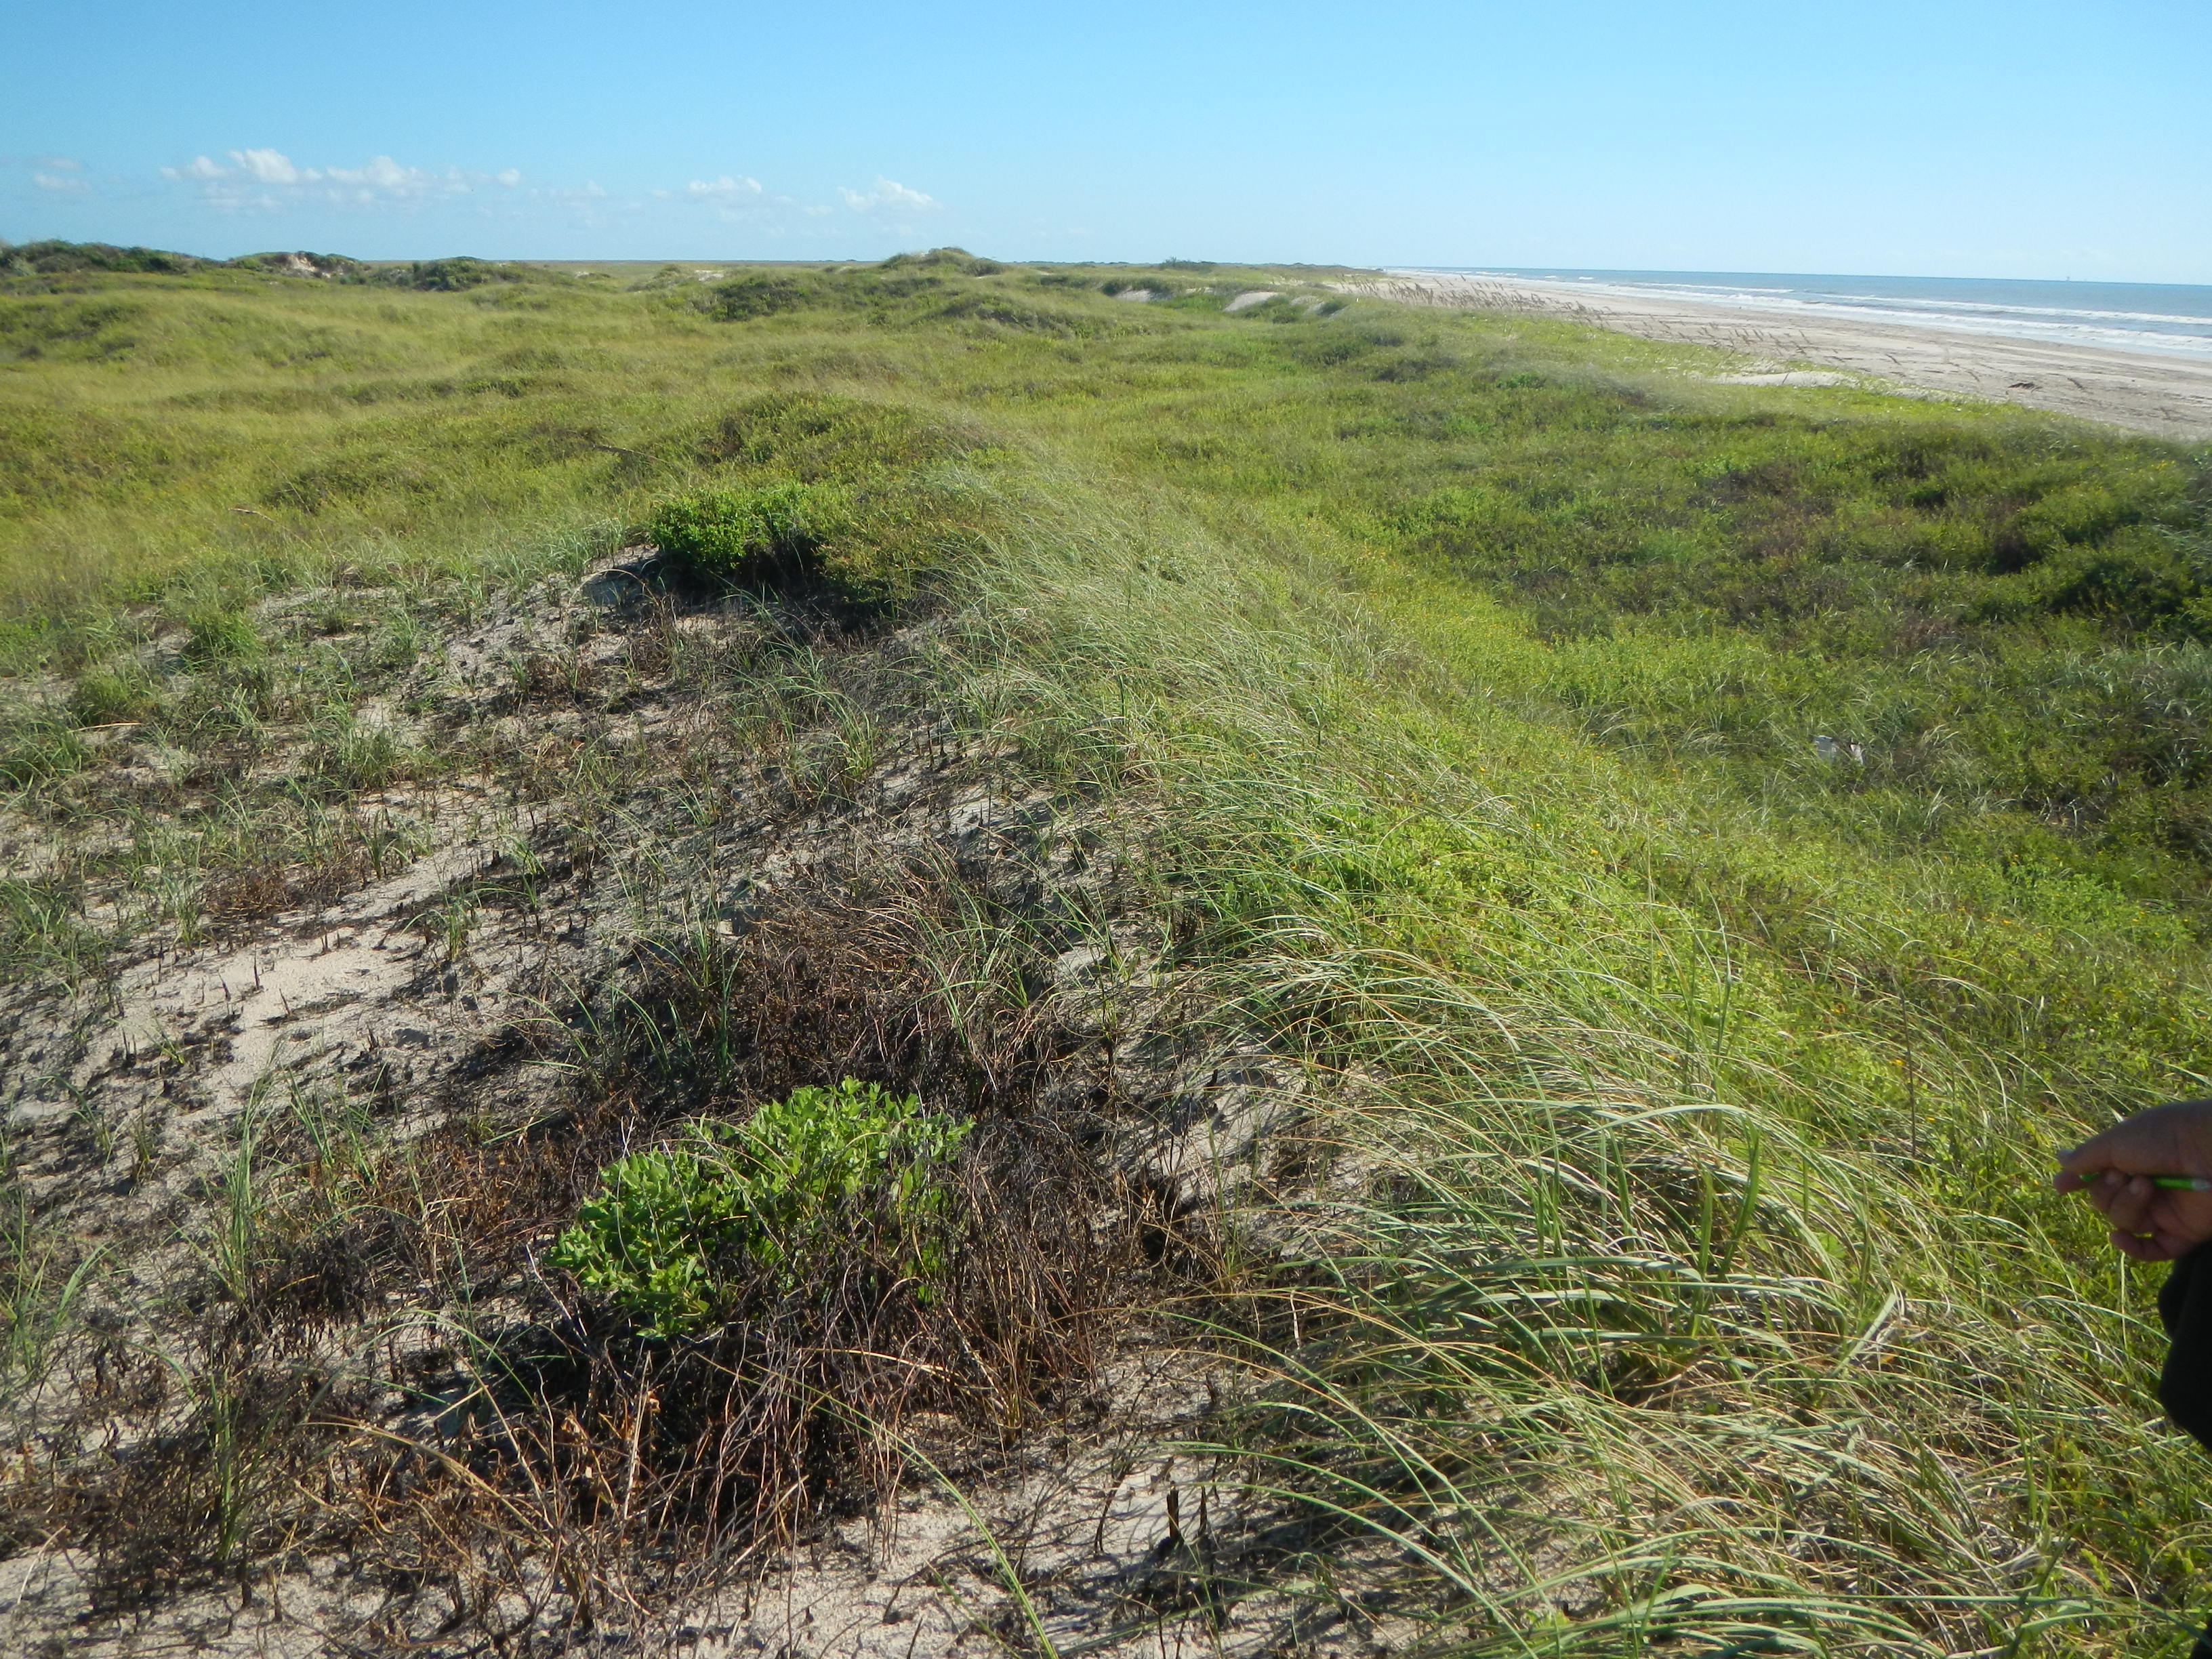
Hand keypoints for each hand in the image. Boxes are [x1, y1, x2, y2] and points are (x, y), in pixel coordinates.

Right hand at [2056, 1099, 2211, 1260]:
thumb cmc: (2166, 1137)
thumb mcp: (2117, 1142)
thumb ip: (2086, 1157)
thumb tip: (2059, 1159)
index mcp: (2130, 1160)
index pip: (2096, 1177)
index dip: (2078, 1183)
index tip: (2063, 1186)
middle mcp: (2144, 1186)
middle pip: (2105, 1203)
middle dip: (2106, 1192)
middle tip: (2123, 1176)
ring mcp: (2163, 1210)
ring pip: (2125, 1222)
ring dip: (2127, 1206)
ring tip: (2146, 1187)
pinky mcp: (2182, 1232)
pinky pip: (2152, 1250)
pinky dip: (2133, 1248)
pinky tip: (2119, 1238)